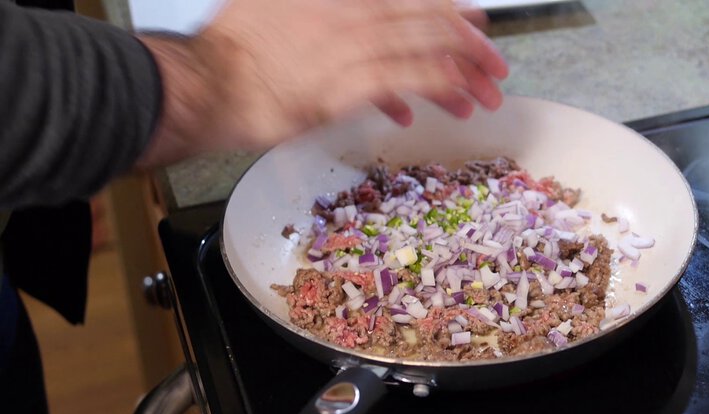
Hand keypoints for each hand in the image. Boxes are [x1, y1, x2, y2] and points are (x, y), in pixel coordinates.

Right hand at [137, 0, 507, 166]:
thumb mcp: (282, 7)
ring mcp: (350, 46)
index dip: (450, 12)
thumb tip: (363, 20)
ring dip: (462, 73)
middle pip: (429, 22)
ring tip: (483, 95)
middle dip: (470, 46)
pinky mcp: (345, 85)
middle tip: (494, 66)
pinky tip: (453, 101)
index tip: (474, 24)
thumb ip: (328, 12)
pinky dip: (436, 87)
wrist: (206, 83)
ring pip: (425, 51)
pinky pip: (406, 80)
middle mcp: (352, 11)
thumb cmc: (239, 51)